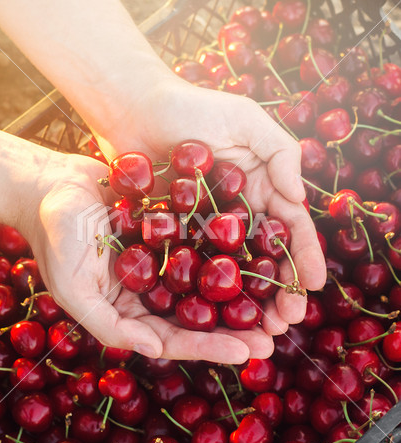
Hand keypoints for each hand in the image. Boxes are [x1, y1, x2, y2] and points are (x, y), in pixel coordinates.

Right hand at [25, 154, 270, 363]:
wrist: (51, 185)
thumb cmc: (55, 237)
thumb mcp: (72, 287)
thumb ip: (107, 323)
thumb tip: (154, 351)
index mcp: (130, 308)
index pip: (174, 337)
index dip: (209, 347)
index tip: (246, 351)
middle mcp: (152, 287)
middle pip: (199, 312)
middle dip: (235, 325)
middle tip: (274, 334)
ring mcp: (163, 255)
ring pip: (207, 278)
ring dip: (240, 289)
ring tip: (277, 297)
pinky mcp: (171, 225)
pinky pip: (202, 237)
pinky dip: (227, 245)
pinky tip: (258, 248)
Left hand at [96, 79, 326, 336]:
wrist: (135, 111)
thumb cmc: (193, 109)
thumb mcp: (246, 119)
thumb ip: (280, 153)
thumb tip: (299, 197)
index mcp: (259, 188)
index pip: (288, 228)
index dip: (302, 256)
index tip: (312, 286)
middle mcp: (236, 213)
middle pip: (263, 257)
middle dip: (279, 289)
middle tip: (286, 322)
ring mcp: (204, 227)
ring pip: (232, 269)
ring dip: (246, 299)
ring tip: (258, 328)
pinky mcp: (175, 233)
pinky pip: (193, 264)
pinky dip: (205, 289)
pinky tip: (213, 314)